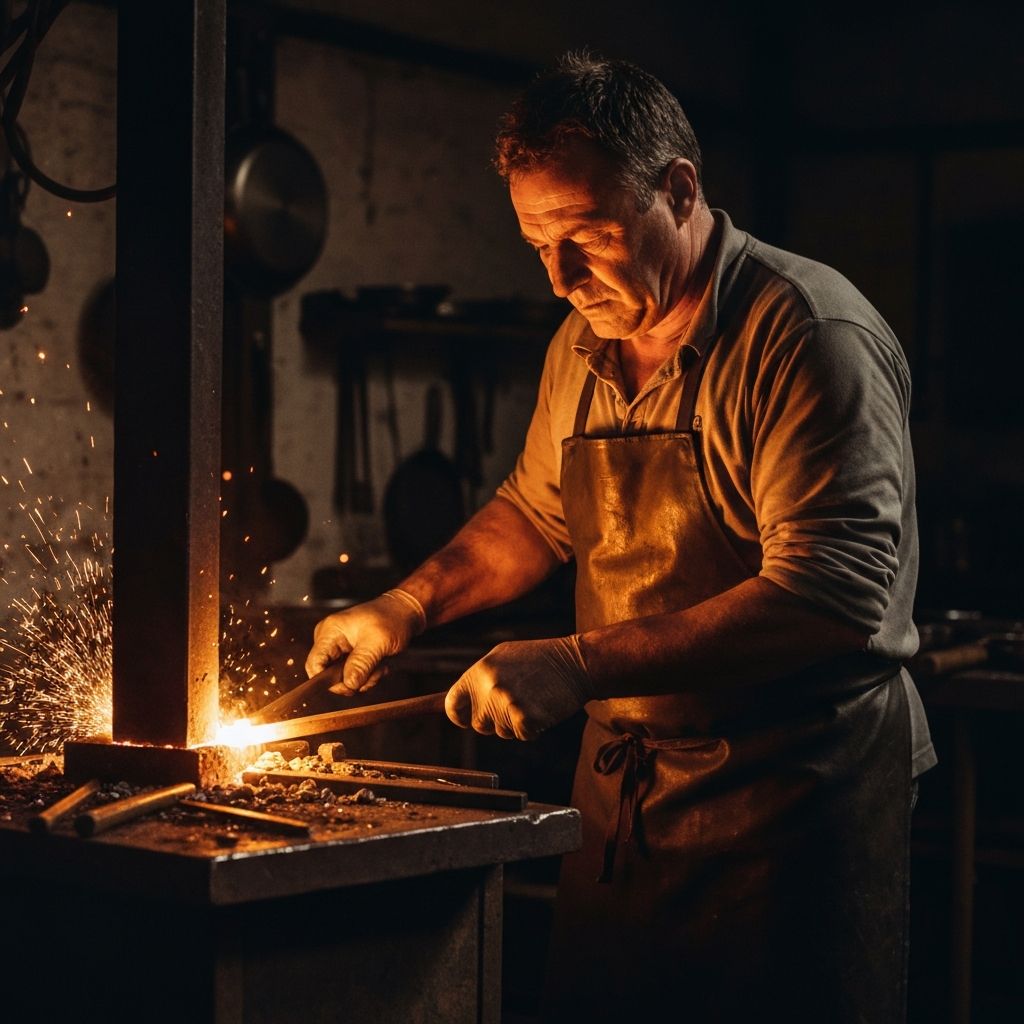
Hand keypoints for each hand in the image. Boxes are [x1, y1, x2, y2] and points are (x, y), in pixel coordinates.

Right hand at [305, 589, 425, 693]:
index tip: (349, 687)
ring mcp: (339, 647)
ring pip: (342, 678)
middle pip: (328, 674)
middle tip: (373, 672)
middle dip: (352, 679)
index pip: (314, 664)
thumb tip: (348, 684)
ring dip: (364, 678)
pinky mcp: (349, 654)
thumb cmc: (392, 618)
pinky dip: (367, 675)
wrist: (405, 612)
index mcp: (330, 631)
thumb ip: (361, 663)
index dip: (327, 681)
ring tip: (379, 666)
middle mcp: (330, 639)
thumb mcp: (378, 642)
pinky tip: (378, 665)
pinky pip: (352, 675)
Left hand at [445, 635, 592, 740]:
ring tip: (532, 699)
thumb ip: (477, 680)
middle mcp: (489, 687)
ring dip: (514, 723)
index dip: (460, 715)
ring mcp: (506, 703)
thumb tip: (448, 704)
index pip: (452, 704)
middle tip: (516, 701)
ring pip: (501, 732)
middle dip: (494, 720)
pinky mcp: (525, 718)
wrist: (576, 662)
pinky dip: (532, 728)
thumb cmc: (539, 660)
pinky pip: (522, 735)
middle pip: (479, 724)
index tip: (467, 718)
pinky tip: (543, 708)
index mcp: (480, 671)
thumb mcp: (502, 658)